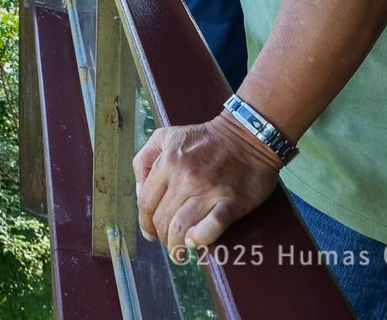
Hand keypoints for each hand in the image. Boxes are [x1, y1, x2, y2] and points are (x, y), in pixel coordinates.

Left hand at [132, 115, 281, 260]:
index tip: (149, 233)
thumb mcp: (165, 136)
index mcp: (167, 163)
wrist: (247, 136)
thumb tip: (139, 189)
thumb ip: (145, 159)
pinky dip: (200, 238)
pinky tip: (195, 243)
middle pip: (162, 220)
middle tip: (168, 241)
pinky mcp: (231, 202)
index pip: (146, 203)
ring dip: (177, 245)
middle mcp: (185, 178)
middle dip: (161, 236)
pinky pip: (212, 227)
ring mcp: (208, 191)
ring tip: (180, 250)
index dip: (144, 223)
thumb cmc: (204, 138)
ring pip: (181, 228)